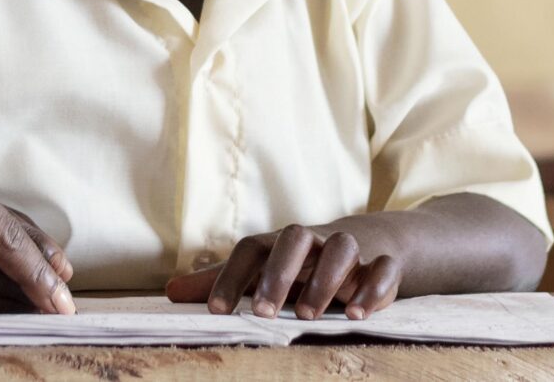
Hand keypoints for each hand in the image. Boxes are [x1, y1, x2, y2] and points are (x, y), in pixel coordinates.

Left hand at [165, 222, 403, 320]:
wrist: (371, 243)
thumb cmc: (304, 264)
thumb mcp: (264, 272)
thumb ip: (223, 283)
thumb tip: (169, 292)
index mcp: (280, 243)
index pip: (250, 249)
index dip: (230, 278)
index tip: (216, 313)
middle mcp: (315, 240)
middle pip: (295, 237)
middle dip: (279, 274)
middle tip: (264, 313)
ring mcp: (351, 249)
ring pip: (342, 248)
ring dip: (326, 280)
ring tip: (308, 316)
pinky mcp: (383, 264)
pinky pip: (383, 268)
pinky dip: (373, 289)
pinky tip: (358, 315)